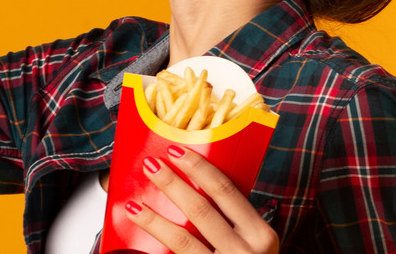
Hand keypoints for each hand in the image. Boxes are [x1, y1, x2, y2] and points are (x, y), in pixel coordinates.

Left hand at [126, 145, 278, 253]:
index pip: (226, 191)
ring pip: (184, 240)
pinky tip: (136, 247)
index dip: (199, 168)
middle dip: (172, 185)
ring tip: (134, 205)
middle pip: (201, 210)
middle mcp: (246, 253)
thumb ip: (235, 219)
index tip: (177, 151)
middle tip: (151, 166)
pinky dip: (156, 251)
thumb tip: (199, 182)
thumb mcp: (256, 243)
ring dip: (155, 220)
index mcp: (261, 235)